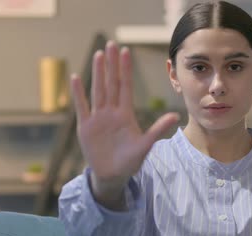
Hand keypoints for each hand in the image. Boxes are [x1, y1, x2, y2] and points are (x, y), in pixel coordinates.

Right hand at [71, 40, 179, 198]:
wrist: (112, 175)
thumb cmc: (130, 161)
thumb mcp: (145, 145)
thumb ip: (157, 129)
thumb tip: (175, 116)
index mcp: (126, 114)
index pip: (126, 87)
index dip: (125, 69)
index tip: (126, 51)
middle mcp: (111, 112)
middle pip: (111, 83)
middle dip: (111, 64)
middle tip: (111, 44)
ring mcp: (97, 118)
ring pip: (97, 91)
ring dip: (97, 73)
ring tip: (98, 54)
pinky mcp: (85, 127)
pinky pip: (82, 107)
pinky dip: (78, 94)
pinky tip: (76, 77)